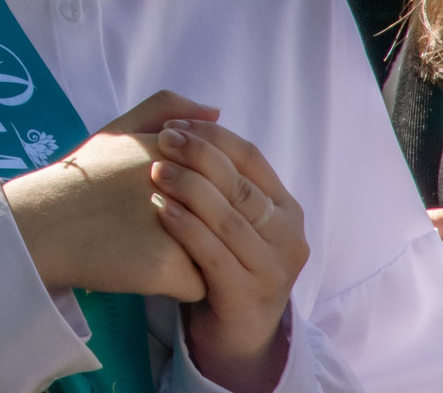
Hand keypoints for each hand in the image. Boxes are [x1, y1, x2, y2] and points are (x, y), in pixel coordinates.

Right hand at [9, 94, 220, 302]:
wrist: (39, 225)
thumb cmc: (77, 180)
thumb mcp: (115, 131)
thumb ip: (164, 109)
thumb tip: (217, 111)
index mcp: (172, 149)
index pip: (223, 174)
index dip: (205, 192)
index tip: (168, 200)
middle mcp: (182, 184)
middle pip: (225, 214)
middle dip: (205, 224)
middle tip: (156, 226)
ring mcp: (178, 227)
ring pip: (218, 253)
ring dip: (195, 256)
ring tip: (152, 248)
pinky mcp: (168, 268)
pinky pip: (199, 286)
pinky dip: (179, 286)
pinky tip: (146, 272)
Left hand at [151, 119, 309, 392]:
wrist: (232, 334)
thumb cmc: (222, 260)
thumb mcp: (226, 213)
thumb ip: (218, 167)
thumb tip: (205, 108)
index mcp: (285, 207)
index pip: (251, 157)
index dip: (212, 136)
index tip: (173, 124)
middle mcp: (288, 236)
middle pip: (240, 185)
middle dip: (199, 157)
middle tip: (161, 139)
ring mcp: (273, 269)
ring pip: (229, 218)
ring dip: (190, 189)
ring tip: (154, 170)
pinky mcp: (248, 297)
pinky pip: (214, 255)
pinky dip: (187, 228)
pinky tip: (160, 210)